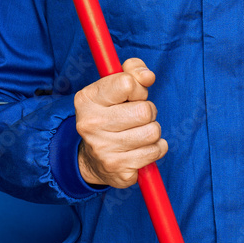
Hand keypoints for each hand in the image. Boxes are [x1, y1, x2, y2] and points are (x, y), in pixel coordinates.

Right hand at [74, 57, 167, 187]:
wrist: (92, 159)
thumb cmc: (110, 114)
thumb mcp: (114, 87)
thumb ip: (133, 70)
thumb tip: (148, 76)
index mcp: (87, 100)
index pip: (128, 83)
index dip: (138, 89)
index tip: (132, 96)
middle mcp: (91, 125)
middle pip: (145, 111)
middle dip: (148, 112)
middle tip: (137, 117)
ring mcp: (104, 151)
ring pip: (153, 132)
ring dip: (152, 131)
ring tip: (138, 132)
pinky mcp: (119, 171)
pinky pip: (156, 151)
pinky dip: (155, 148)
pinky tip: (141, 148)